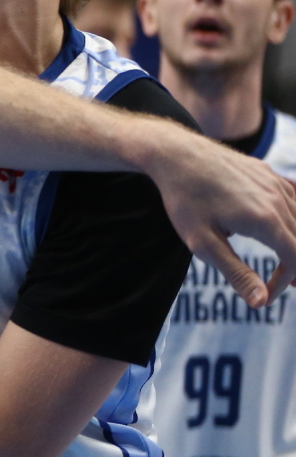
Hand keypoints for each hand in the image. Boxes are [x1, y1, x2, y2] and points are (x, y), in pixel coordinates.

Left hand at [151, 137, 295, 306]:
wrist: (174, 154)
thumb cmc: (184, 200)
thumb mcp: (202, 243)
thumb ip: (235, 273)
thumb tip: (261, 302)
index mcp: (265, 221)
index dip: (285, 282)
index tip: (265, 296)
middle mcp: (278, 200)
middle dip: (293, 268)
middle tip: (281, 286)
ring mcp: (275, 183)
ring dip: (294, 244)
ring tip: (287, 264)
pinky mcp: (269, 173)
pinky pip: (295, 198)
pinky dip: (295, 219)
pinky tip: (288, 228)